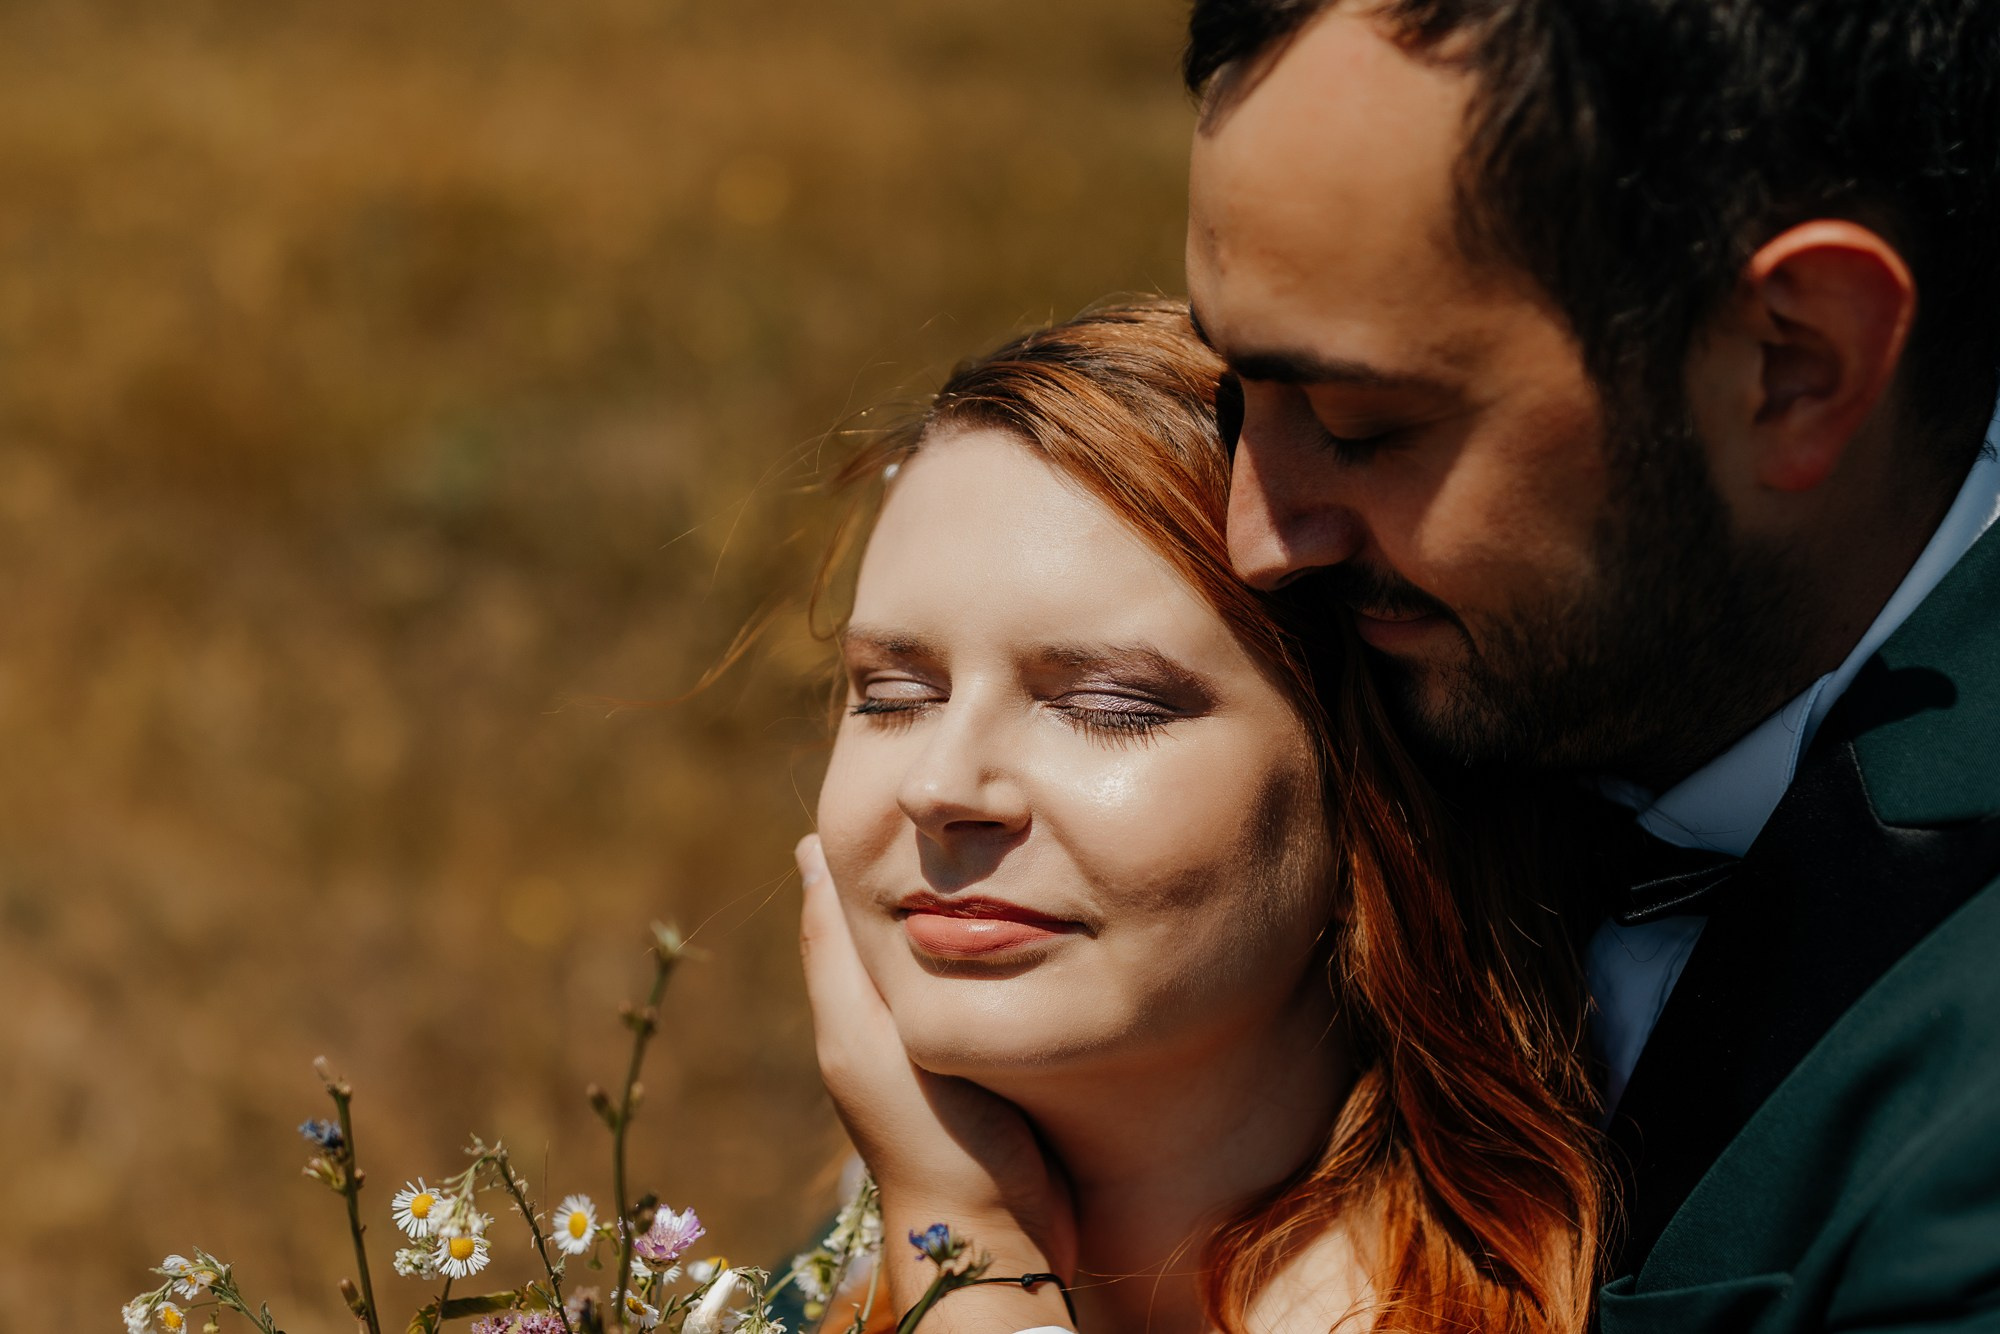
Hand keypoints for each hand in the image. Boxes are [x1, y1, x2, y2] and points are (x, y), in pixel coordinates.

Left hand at [796, 835, 1078, 1323]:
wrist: (996, 1235)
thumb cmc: (928, 1136)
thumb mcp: (869, 1035)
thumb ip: (837, 951)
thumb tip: (806, 851)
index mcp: (852, 1007)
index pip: (845, 902)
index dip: (860, 844)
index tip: (889, 777)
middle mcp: (893, 1020)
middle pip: (902, 919)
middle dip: (926, 864)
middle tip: (965, 795)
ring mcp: (943, 1043)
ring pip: (952, 946)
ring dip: (975, 900)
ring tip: (1013, 835)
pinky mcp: (993, 1061)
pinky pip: (991, 984)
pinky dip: (1006, 945)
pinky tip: (1045, 916)